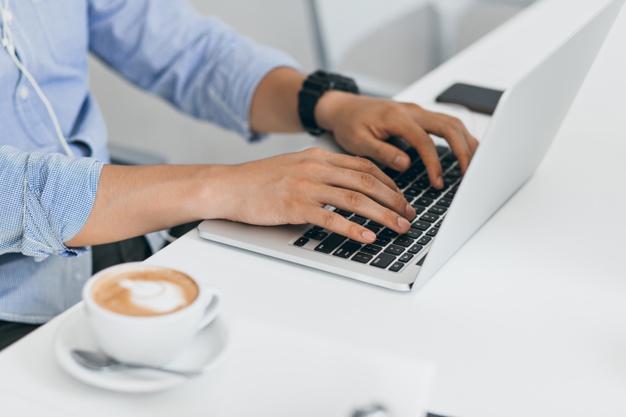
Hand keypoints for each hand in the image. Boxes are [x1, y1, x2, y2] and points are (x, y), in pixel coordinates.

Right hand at [209, 148, 415, 243]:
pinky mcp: (295, 206)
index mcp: (318, 157)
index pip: (364, 166)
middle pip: (366, 181)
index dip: (389, 182)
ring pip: (355, 199)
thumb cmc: (259, 180)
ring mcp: (306, 186)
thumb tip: (346, 184)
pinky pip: (331, 218)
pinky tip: (368, 237)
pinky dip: (353, 228)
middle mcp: (316, 168)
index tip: (401, 196)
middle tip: (409, 214)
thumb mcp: (295, 166)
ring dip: (382, 214)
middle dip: (394, 199)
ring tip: (399, 227)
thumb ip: (320, 171)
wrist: (228, 186)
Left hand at [315, 91, 478, 188]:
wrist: (343, 107)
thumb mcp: (358, 142)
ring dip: (467, 142)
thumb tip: (405, 164)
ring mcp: (418, 111)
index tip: (438, 182)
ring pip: (452, 122)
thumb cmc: (349, 124)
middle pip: (449, 126)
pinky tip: (466, 151)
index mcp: (396, 117)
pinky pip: (447, 123)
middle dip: (463, 150)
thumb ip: (381, 152)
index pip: (424, 140)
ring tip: (476, 165)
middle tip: (470, 173)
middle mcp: (412, 110)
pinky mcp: (420, 115)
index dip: (434, 163)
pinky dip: (460, 136)